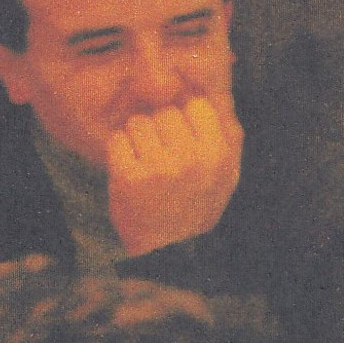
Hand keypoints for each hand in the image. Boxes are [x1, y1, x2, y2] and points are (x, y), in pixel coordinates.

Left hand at [105, 95, 242, 257]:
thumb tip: (213, 90)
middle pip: (164, 112)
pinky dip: (119, 152)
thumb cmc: (194, 208)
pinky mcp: (129, 177)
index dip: (185, 120)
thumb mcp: (224, 177)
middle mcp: (192, 160)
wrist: (165, 252)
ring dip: (137, 140)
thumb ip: (225, 136)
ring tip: (145, 165)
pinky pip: (118, 139)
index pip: (195, 106)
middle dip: (159, 129)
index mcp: (218, 156)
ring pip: (138, 122)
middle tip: (160, 158)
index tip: (180, 139)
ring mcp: (160, 168)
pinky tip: (129, 172)